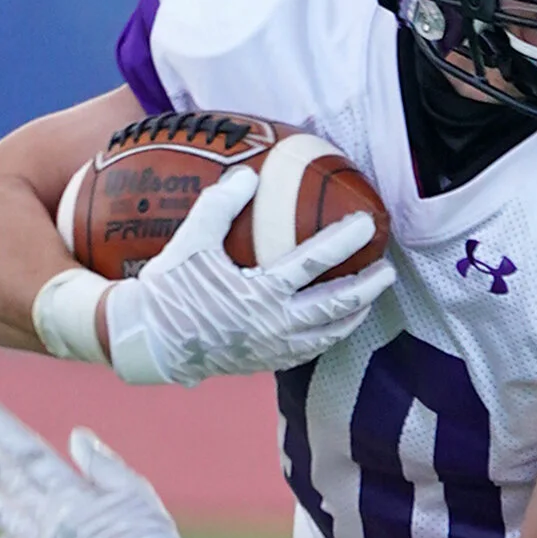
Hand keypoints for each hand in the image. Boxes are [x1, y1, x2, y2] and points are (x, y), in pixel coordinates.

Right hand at [104, 166, 394, 386]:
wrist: (149, 340)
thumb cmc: (169, 288)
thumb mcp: (191, 240)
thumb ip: (221, 204)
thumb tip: (249, 174)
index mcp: (260, 293)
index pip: (316, 263)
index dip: (345, 239)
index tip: (368, 222)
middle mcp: (274, 325)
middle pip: (336, 306)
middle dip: (368, 287)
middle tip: (387, 269)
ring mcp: (272, 348)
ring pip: (327, 335)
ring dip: (353, 315)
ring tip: (369, 299)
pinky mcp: (264, 363)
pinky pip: (307, 351)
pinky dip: (327, 336)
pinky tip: (333, 324)